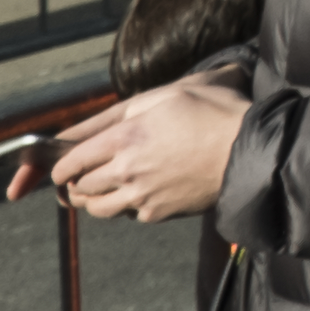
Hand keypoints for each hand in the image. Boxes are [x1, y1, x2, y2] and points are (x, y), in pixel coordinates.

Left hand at [32, 72, 248, 221]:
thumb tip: (88, 133)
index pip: (69, 162)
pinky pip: (128, 215)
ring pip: (97, 209)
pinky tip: (141, 192)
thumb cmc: (214, 113)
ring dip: (94, 199)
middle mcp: (127, 170)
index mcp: (125, 137)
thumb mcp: (167, 95)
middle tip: (81, 177)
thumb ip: (121, 114)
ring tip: (106, 187)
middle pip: (79, 188)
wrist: (250, 150)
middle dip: (74, 183)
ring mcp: (142, 196)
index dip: (59, 168)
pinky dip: (126, 206)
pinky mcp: (158, 213)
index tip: (60, 168)